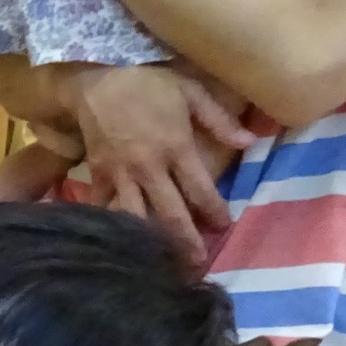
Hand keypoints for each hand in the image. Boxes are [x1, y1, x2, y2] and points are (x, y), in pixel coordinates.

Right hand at [58, 63, 255, 257]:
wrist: (95, 80)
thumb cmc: (146, 83)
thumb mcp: (189, 91)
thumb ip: (220, 120)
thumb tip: (251, 143)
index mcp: (176, 147)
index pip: (201, 189)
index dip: (215, 211)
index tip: (224, 226)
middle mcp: (150, 168)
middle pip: (171, 213)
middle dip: (186, 242)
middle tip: (197, 266)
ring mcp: (122, 175)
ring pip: (138, 218)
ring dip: (151, 243)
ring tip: (160, 264)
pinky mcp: (99, 177)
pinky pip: (107, 208)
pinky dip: (114, 226)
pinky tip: (120, 245)